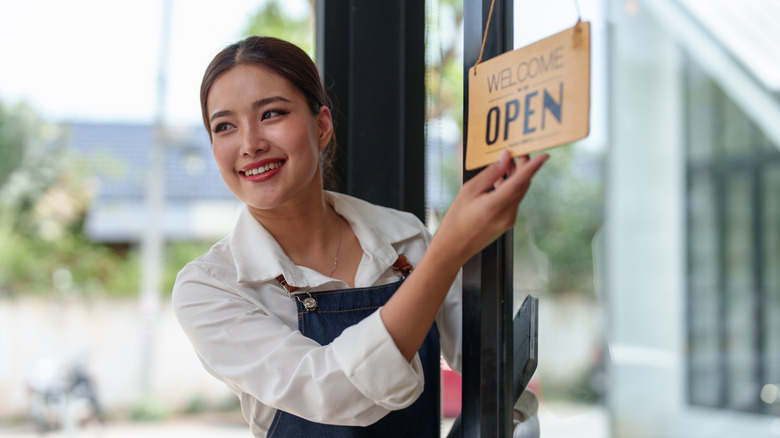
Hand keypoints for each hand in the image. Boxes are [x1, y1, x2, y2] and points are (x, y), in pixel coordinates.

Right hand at [434, 150, 548, 265]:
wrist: (453, 248)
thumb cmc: (456, 220)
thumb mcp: (469, 191)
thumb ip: (490, 173)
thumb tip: (504, 158)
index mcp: (496, 205)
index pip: (520, 182)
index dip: (533, 167)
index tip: (544, 155)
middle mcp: (507, 214)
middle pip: (522, 186)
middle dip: (523, 167)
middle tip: (518, 151)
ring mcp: (509, 221)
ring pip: (518, 193)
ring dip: (516, 177)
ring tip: (506, 163)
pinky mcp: (507, 223)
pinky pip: (513, 201)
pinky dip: (510, 188)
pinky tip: (499, 180)